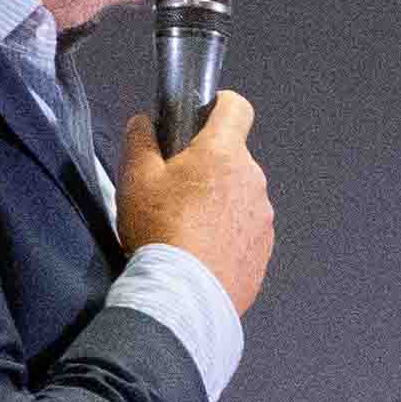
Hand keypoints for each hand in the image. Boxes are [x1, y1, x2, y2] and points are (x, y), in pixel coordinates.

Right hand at [120, 91, 274, 313]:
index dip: (218, 105)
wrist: (183, 296)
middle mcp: (254, 180)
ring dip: (219, 202)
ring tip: (186, 228)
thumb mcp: (136, 179)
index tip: (201, 116)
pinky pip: (245, 231)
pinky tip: (202, 253)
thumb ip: (140, 141)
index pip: (237, 108)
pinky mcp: (264, 252)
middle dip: (209, 165)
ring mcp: (263, 218)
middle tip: (175, 188)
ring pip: (241, 196)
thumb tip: (145, 122)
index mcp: (225, 153)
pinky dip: (227, 235)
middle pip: (234, 158)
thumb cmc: (159, 229)